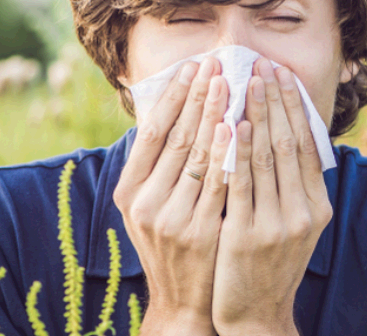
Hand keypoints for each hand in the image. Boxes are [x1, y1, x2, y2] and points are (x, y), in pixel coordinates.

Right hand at [113, 57, 230, 335]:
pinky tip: (238, 126)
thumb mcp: (151, 206)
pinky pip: (218, 183)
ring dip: (215, 114)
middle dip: (198, 96)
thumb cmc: (171, 244)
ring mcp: (171, 218)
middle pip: (176, 137)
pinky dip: (228, 153)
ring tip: (230, 81)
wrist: (182, 303)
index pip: (152, 131)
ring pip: (197, 155)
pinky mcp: (199, 232)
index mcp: (129, 191)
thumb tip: (172, 108)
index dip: (173, 96)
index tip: (192, 66)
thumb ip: (158, 165)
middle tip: (216, 62)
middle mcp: (144, 203)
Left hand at [211, 58, 333, 335]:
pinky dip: (238, 150)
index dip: (294, 106)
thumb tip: (285, 135)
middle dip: (275, 100)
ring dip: (257, 114)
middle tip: (264, 64)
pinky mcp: (248, 235)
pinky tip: (232, 124)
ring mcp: (278, 224)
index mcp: (317, 207)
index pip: (307, 144)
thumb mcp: (293, 226)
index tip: (282, 74)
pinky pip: (242, 183)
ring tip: (247, 81)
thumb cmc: (268, 263)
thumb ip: (292, 186)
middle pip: (289, 143)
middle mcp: (304, 213)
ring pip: (267, 157)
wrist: (255, 315)